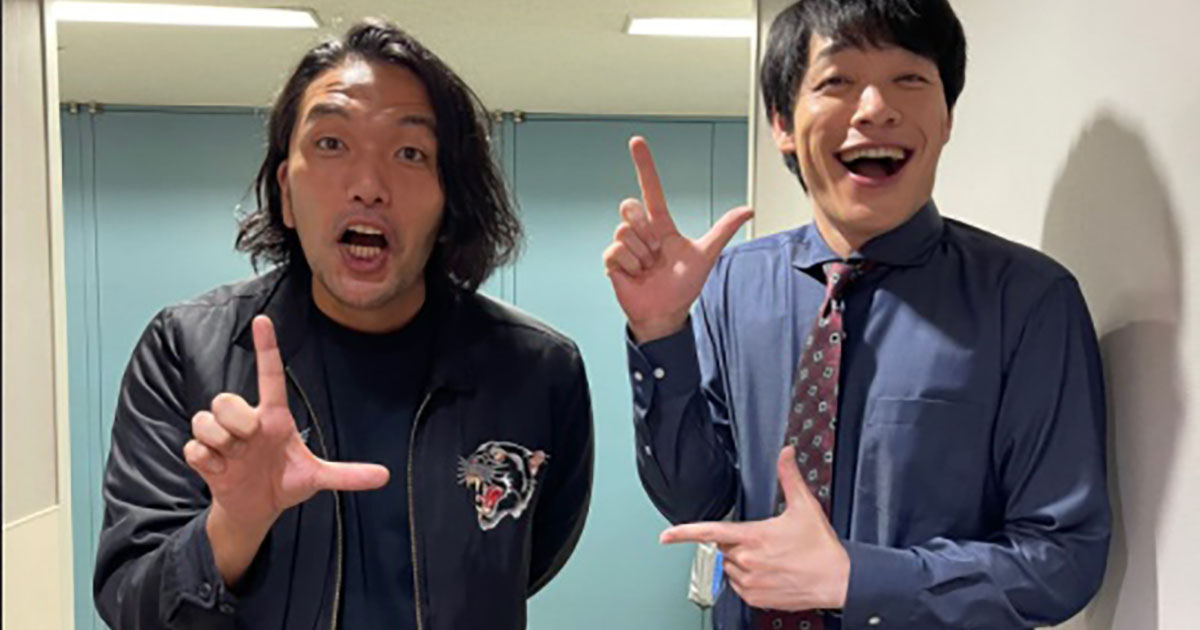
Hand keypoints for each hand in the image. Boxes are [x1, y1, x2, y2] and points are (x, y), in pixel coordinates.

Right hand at [184, 315, 388, 582]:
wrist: (258, 509)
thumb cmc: (285, 482)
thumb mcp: (316, 478)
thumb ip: (347, 475)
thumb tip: (384, 476)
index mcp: (274, 418)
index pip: (270, 377)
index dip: (267, 348)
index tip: (263, 320)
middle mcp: (246, 421)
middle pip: (226, 398)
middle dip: (237, 421)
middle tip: (249, 441)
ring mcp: (222, 438)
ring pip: (204, 419)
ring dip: (221, 441)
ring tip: (235, 457)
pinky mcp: (203, 456)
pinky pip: (193, 447)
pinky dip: (206, 461)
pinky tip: (220, 470)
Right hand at [603, 136, 753, 342]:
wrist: (666, 312)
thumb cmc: (683, 285)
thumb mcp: (705, 254)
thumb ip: (723, 229)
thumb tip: (748, 209)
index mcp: (661, 224)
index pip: (651, 189)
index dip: (644, 165)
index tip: (636, 142)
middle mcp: (642, 231)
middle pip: (631, 208)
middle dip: (644, 227)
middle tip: (655, 249)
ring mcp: (626, 246)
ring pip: (624, 232)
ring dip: (641, 254)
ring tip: (648, 267)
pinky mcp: (613, 261)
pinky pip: (615, 251)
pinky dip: (630, 266)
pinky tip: (637, 275)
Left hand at [659, 446, 849, 610]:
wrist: (838, 580)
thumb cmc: (821, 548)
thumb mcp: (805, 506)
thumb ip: (789, 476)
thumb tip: (785, 453)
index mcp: (753, 537)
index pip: (710, 532)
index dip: (684, 533)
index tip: (666, 536)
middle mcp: (746, 561)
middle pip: (725, 547)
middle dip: (737, 541)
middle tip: (764, 540)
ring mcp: (750, 582)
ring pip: (731, 568)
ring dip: (742, 561)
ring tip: (771, 557)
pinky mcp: (756, 599)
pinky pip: (740, 587)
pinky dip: (748, 579)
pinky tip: (770, 572)